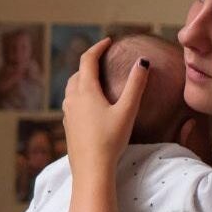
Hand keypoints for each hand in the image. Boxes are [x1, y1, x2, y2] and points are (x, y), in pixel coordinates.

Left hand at [62, 37, 147, 173]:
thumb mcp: (127, 111)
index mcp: (85, 91)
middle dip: (89, 62)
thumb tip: (143, 61)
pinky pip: (71, 103)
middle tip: (103, 58)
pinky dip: (79, 94)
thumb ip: (136, 85)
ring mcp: (68, 113)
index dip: (98, 47)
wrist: (91, 170)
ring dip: (82, 78)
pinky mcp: (68, 127)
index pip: (87, 60)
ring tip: (96, 78)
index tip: (108, 41)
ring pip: (71, 88)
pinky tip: (89, 104)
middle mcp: (72, 99)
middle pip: (78, 73)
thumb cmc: (110, 140)